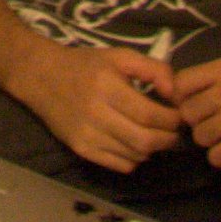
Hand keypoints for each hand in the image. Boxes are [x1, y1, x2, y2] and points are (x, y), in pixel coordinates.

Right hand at [4, 44, 183, 175]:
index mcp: (106, 86)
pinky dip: (134, 158)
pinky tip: (133, 143)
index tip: (179, 115)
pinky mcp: (81, 150)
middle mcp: (95, 113)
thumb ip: (153, 68)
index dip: (172, 119)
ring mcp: (87, 135)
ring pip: (135, 156)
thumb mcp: (119, 56)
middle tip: (174, 132)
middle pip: (145, 140)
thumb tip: (175, 92)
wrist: (41, 77)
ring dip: (152, 149)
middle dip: (168, 139)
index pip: (150, 114)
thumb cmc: (84, 65)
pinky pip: (120, 165)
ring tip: (154, 135)